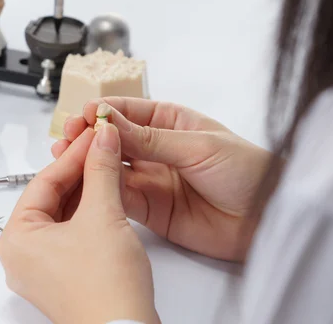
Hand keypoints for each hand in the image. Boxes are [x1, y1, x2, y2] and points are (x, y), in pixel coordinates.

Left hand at [0, 125, 160, 323]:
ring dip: (88, 189)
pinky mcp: (65, 275)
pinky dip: (91, 212)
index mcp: (17, 239)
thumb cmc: (105, 289)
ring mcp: (44, 267)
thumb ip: (102, 170)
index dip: (74, 154)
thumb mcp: (103, 215)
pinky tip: (109, 194)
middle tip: (103, 145)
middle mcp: (24, 255)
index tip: (94, 134)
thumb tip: (102, 138)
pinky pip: (73, 232)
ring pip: (65, 214)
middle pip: (53, 197)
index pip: (44, 181)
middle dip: (81, 170)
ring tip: (109, 163)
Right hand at [52, 97, 271, 261]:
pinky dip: (99, 191)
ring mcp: (152, 179)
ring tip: (64, 159)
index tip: (83, 116)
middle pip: (114, 140)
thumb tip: (109, 121)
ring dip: (88, 163)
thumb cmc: (247, 171)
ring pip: (111, 168)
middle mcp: (157, 149)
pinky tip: (82, 184)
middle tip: (67, 138)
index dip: (104, 113)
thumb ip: (151, 139)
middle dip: (89, 137)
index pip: (129, 112)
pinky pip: (119, 197)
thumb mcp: (198, 146)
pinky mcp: (151, 209)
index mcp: (171, 123)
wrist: (268, 219)